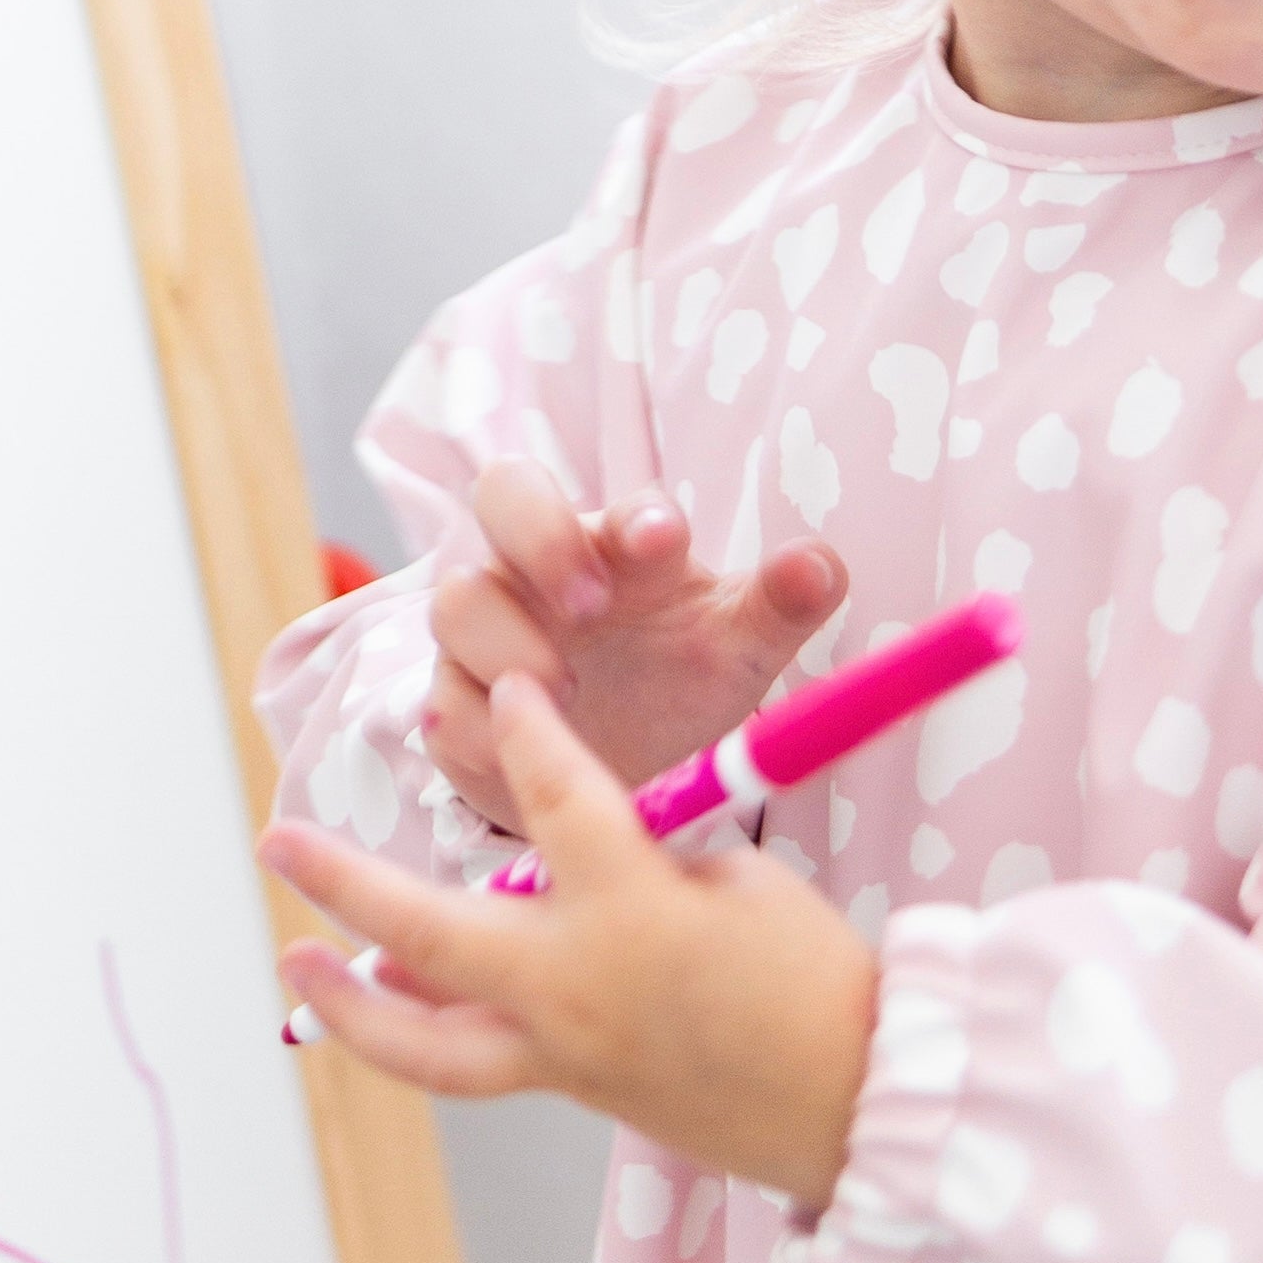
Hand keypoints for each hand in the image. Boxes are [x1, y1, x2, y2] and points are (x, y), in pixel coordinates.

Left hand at [261, 673, 876, 1210]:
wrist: (853, 1099)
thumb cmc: (814, 976)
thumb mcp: (736, 881)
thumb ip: (646, 859)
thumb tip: (578, 857)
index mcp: (630, 913)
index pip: (555, 794)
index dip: (527, 730)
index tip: (506, 692)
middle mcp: (573, 989)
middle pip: (425, 933)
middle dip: (343, 883)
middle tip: (279, 843)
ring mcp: (564, 1054)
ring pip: (420, 1041)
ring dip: (349, 1001)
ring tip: (298, 963)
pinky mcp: (575, 1091)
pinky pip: (472, 1064)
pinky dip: (426, 1030)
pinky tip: (400, 1001)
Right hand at [424, 461, 845, 834]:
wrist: (628, 764)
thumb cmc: (684, 673)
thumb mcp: (741, 644)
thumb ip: (782, 603)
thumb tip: (822, 566)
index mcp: (617, 541)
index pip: (610, 501)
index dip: (631, 513)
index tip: (663, 538)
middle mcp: (540, 568)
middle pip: (503, 498)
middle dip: (539, 540)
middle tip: (590, 602)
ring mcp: (486, 631)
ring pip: (458, 602)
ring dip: (505, 643)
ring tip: (564, 691)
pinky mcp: (455, 704)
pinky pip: (440, 704)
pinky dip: (473, 727)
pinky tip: (513, 753)